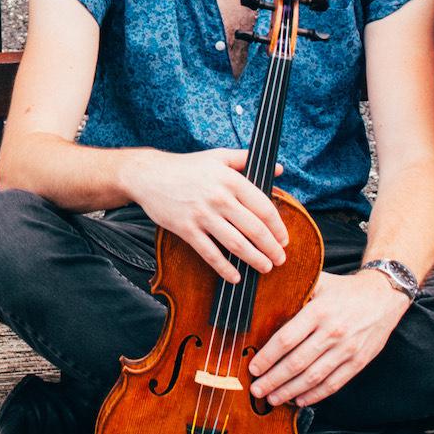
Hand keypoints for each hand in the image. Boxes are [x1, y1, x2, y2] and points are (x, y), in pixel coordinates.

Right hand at [121, 148, 289, 281]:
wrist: (149, 175)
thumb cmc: (186, 166)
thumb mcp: (218, 156)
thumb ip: (247, 160)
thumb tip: (278, 168)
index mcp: (231, 180)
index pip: (263, 208)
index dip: (278, 227)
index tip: (284, 239)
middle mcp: (219, 198)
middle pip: (254, 229)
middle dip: (271, 248)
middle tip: (280, 260)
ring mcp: (202, 215)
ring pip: (236, 243)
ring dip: (254, 259)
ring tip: (265, 268)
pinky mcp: (186, 229)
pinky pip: (209, 253)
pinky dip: (224, 268)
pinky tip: (235, 276)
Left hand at [249, 270, 409, 406]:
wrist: (384, 296)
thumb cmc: (344, 290)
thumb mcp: (319, 282)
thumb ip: (294, 290)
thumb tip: (263, 297)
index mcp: (319, 311)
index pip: (287, 339)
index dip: (268, 356)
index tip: (254, 367)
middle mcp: (332, 332)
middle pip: (296, 362)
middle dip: (273, 379)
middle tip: (256, 389)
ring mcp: (347, 350)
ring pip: (313, 377)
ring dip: (290, 391)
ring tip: (273, 399)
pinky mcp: (358, 362)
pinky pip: (334, 383)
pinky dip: (315, 395)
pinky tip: (300, 400)